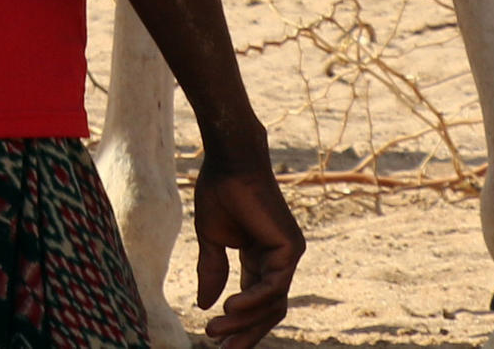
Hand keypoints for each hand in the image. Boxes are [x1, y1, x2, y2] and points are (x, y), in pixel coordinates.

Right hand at [192, 164, 300, 348]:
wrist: (229, 161)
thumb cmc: (219, 191)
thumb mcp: (211, 238)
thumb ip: (212, 270)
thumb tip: (203, 305)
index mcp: (260, 257)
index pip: (255, 300)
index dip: (237, 321)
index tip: (213, 338)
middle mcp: (278, 260)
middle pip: (268, 309)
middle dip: (245, 331)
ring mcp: (287, 254)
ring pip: (272, 303)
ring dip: (244, 321)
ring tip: (217, 331)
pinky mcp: (290, 248)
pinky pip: (273, 285)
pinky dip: (253, 300)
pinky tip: (229, 307)